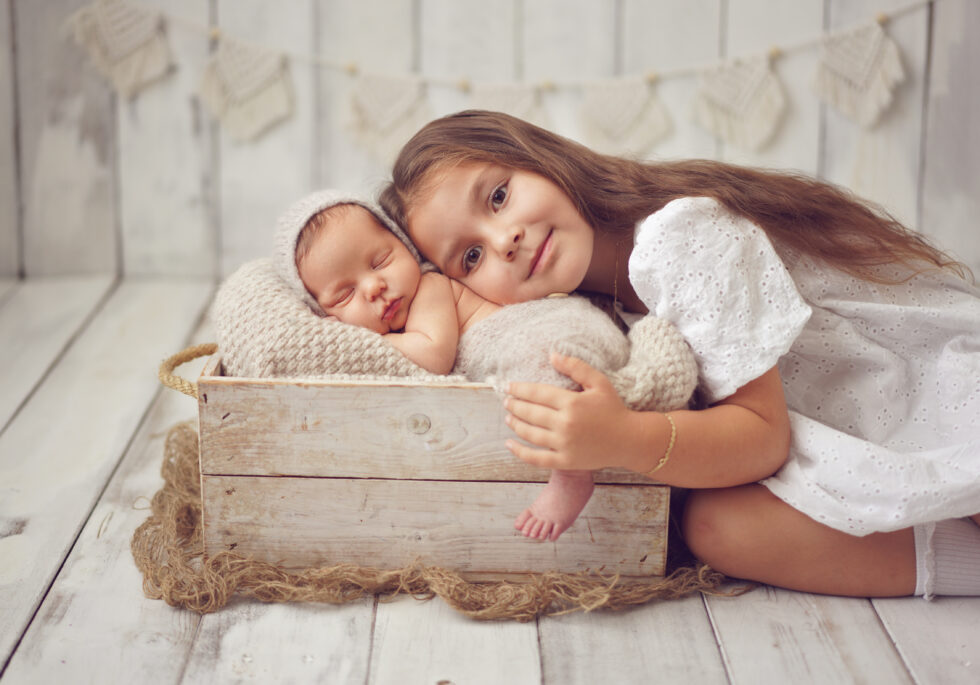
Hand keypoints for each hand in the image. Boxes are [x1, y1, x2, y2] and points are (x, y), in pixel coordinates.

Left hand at [504, 353, 636, 470]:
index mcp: (572, 402)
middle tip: (506, 401)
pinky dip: (520, 452)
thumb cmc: (614, 409)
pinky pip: (537, 458)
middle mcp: (565, 424)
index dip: (520, 389)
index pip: (537, 393)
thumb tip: (552, 355)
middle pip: (531, 413)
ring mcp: (564, 444)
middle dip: (515, 406)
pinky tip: (509, 444)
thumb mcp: (599, 382)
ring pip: (530, 434)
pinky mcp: (565, 461)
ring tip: (508, 418)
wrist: (629, 440)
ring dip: (515, 425)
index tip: (509, 387)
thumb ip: (576, 367)